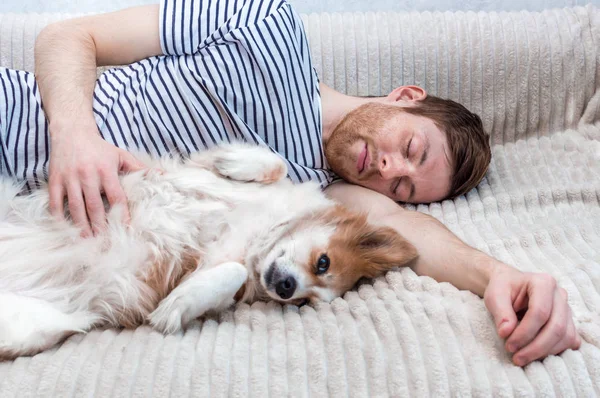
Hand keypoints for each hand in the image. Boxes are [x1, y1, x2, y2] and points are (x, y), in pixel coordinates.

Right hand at [48, 120, 145, 236]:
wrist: (72, 132)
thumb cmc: (100, 148)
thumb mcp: (121, 155)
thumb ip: (141, 168)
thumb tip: (165, 174)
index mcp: (106, 171)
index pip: (116, 197)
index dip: (122, 214)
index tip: (126, 229)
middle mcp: (88, 175)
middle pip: (95, 206)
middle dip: (100, 226)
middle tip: (104, 242)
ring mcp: (70, 178)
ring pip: (75, 207)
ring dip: (81, 226)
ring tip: (87, 241)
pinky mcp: (55, 180)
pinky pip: (55, 202)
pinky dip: (59, 217)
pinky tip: (65, 229)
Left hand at [484, 265, 580, 365]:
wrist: (510, 285)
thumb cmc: (503, 288)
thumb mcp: (495, 295)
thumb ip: (500, 312)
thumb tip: (506, 333)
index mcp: (543, 282)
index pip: (540, 312)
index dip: (524, 333)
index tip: (509, 345)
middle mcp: (560, 295)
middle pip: (556, 327)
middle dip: (535, 347)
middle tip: (516, 358)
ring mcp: (567, 309)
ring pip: (565, 337)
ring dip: (544, 352)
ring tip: (522, 357)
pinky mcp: (569, 322)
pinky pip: (569, 341)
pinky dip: (554, 351)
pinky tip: (535, 354)